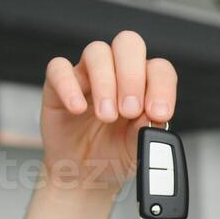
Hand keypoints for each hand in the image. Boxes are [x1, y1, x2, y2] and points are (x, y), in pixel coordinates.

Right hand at [39, 30, 177, 193]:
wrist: (84, 173)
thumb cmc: (114, 154)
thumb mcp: (138, 148)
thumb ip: (148, 129)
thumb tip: (153, 116)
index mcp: (144, 85)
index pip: (159, 68)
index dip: (162, 86)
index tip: (158, 113)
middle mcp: (117, 73)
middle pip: (128, 44)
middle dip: (132, 76)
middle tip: (130, 110)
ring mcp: (88, 75)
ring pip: (97, 52)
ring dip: (104, 82)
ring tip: (106, 116)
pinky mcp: (58, 84)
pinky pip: (59, 69)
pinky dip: (69, 86)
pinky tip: (78, 109)